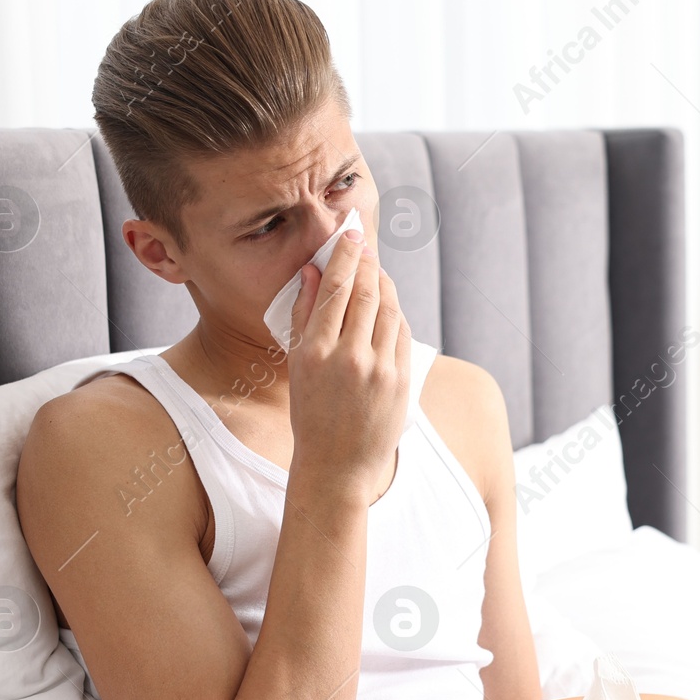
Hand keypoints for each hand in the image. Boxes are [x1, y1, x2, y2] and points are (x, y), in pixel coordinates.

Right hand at [286, 221, 411, 503]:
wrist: (339, 465)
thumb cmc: (310, 414)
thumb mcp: (297, 366)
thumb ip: (304, 316)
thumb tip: (314, 272)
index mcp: (317, 353)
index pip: (336, 290)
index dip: (345, 256)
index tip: (349, 234)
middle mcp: (351, 358)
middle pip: (366, 293)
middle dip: (366, 262)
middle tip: (363, 243)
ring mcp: (381, 370)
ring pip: (389, 309)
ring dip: (383, 284)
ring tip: (375, 270)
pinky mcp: (402, 380)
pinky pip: (402, 333)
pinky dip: (395, 312)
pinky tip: (386, 303)